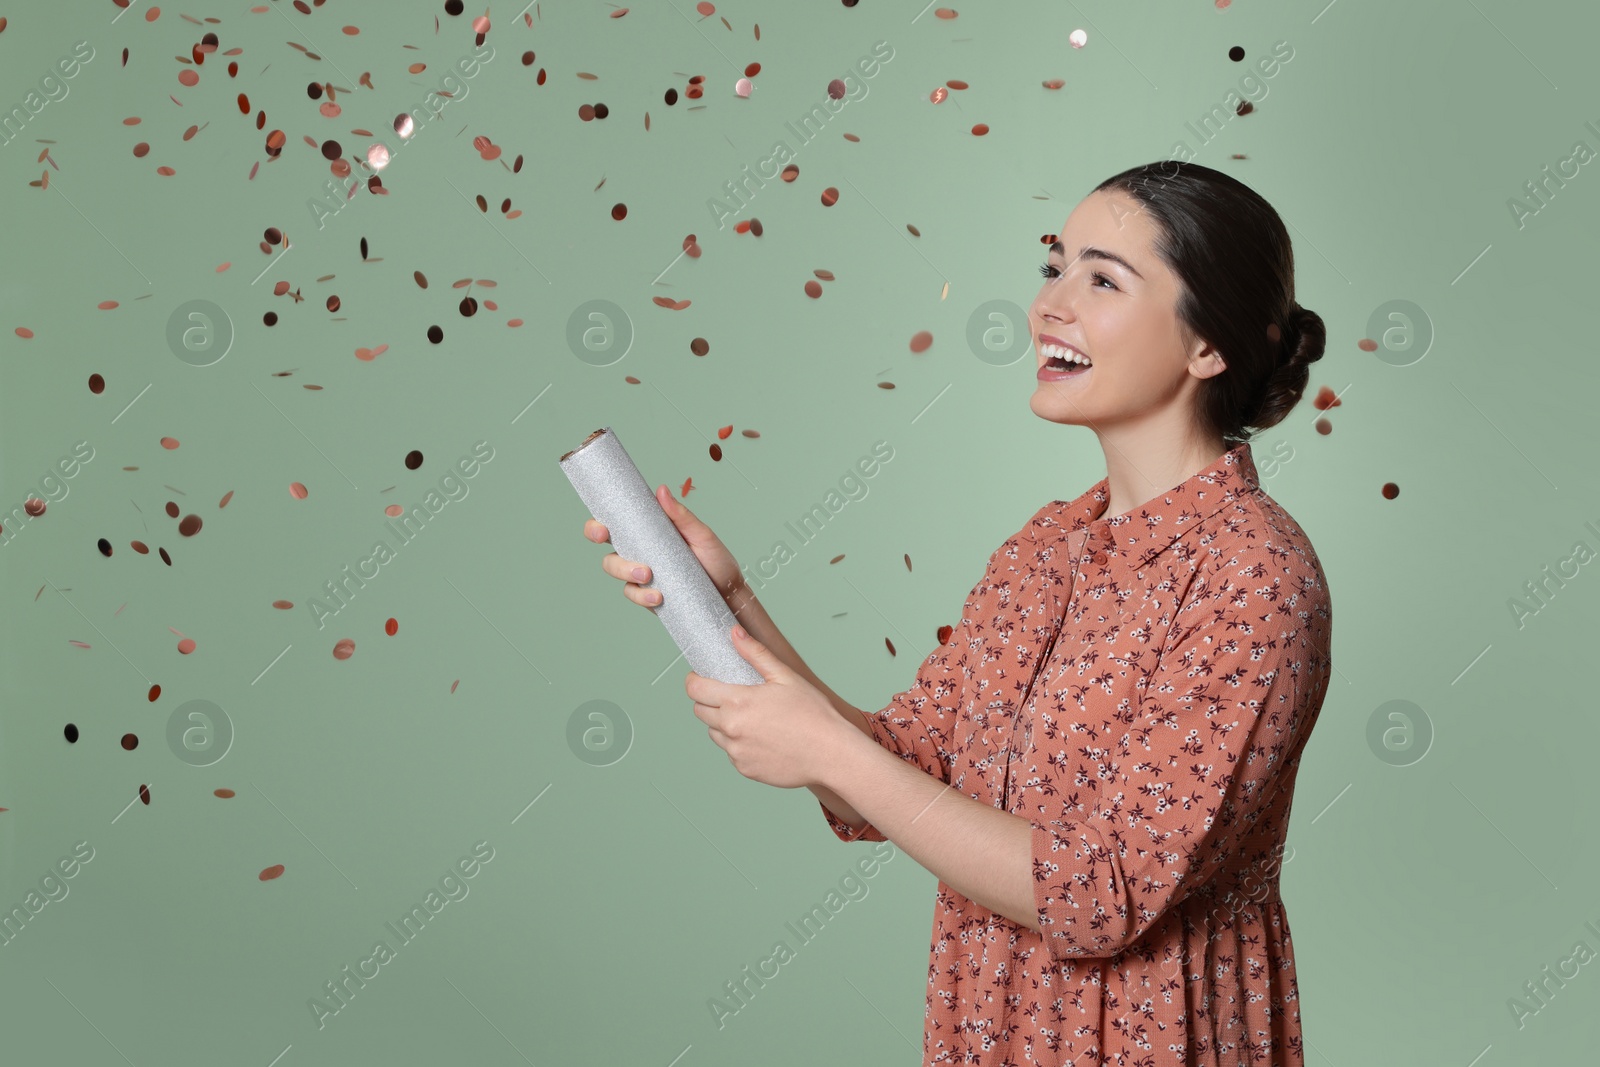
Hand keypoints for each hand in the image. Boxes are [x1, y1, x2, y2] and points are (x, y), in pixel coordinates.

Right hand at [583, 484, 746, 610]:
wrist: (730, 594)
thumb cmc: (716, 561)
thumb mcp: (701, 534)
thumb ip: (681, 515)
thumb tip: (661, 490)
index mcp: (650, 532)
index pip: (617, 524)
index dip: (598, 524)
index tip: (600, 527)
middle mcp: (641, 552)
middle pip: (608, 547)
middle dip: (600, 544)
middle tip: (608, 541)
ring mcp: (643, 575)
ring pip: (615, 569)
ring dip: (624, 571)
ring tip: (648, 575)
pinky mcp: (648, 595)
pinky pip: (633, 594)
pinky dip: (642, 596)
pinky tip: (658, 597)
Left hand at [686, 625, 849, 789]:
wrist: (831, 753)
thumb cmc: (813, 714)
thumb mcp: (785, 677)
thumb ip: (756, 654)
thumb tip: (734, 634)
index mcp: (738, 702)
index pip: (695, 690)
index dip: (694, 680)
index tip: (702, 677)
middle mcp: (731, 729)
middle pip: (700, 711)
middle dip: (709, 700)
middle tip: (731, 695)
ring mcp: (736, 752)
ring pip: (715, 733)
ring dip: (724, 723)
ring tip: (752, 718)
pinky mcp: (745, 768)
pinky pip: (732, 752)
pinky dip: (740, 743)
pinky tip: (763, 737)